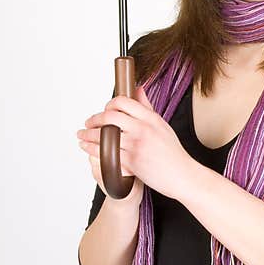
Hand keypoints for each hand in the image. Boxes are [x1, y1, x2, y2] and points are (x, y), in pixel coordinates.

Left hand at [77, 85, 196, 200]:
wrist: (181, 175)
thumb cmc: (173, 153)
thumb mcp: (162, 125)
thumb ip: (147, 108)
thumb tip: (138, 89)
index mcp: (151, 118)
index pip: (123, 102)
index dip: (109, 104)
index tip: (104, 110)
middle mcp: (143, 129)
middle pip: (109, 116)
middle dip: (94, 120)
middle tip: (88, 123)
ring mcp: (136, 145)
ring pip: (104, 136)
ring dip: (88, 135)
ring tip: (82, 136)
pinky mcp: (131, 161)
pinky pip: (106, 153)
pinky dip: (92, 150)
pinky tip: (87, 149)